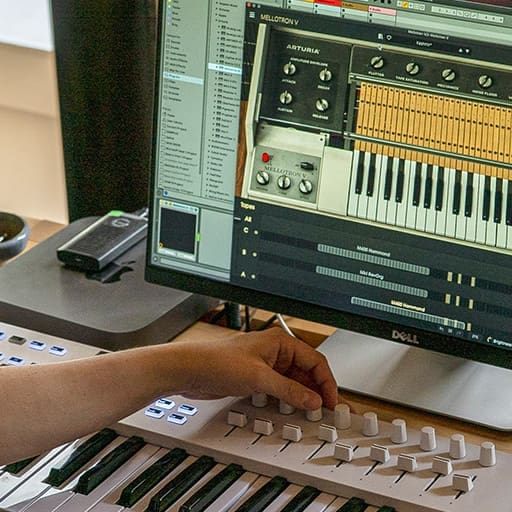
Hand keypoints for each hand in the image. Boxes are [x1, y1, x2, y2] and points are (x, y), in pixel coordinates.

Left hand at [177, 327, 338, 409]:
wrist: (188, 369)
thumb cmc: (216, 361)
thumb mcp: (259, 378)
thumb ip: (289, 390)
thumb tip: (312, 399)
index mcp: (280, 342)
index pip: (315, 360)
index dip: (326, 382)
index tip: (332, 401)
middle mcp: (275, 351)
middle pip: (306, 371)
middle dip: (318, 390)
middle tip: (329, 409)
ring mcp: (266, 365)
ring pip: (294, 381)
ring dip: (304, 396)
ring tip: (314, 412)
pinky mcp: (256, 378)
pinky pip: (281, 388)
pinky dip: (289, 399)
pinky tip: (293, 409)